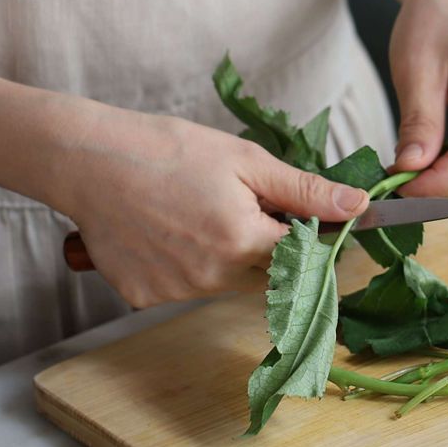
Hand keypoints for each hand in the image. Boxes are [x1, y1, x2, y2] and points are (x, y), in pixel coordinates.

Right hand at [64, 106, 367, 307]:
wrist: (89, 159)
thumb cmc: (169, 150)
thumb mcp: (245, 161)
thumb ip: (305, 191)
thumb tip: (358, 207)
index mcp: (244, 241)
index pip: (303, 257)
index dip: (307, 238)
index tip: (301, 223)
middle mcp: (214, 276)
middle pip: (267, 274)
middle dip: (266, 246)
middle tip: (238, 208)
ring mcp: (177, 291)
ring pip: (228, 282)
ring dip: (228, 256)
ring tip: (199, 214)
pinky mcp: (144, 296)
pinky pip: (185, 287)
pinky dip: (186, 266)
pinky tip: (167, 233)